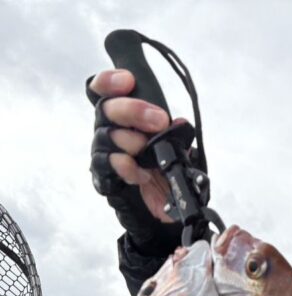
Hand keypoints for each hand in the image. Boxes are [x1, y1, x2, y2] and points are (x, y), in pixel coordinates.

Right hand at [88, 69, 183, 251]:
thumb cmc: (168, 172)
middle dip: (132, 110)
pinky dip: (124, 167)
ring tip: (146, 149)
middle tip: (158, 121)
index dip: (110, 81)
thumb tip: (180, 123)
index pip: (103, 90)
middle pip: (105, 109)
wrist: (168, 210)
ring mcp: (104, 154)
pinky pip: (105, 168)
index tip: (128, 81)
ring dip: (128, 140)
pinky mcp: (104, 178)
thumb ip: (178, 135)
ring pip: (103, 137)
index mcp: (125, 117)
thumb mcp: (180, 151)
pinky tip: (139, 173)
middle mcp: (110, 131)